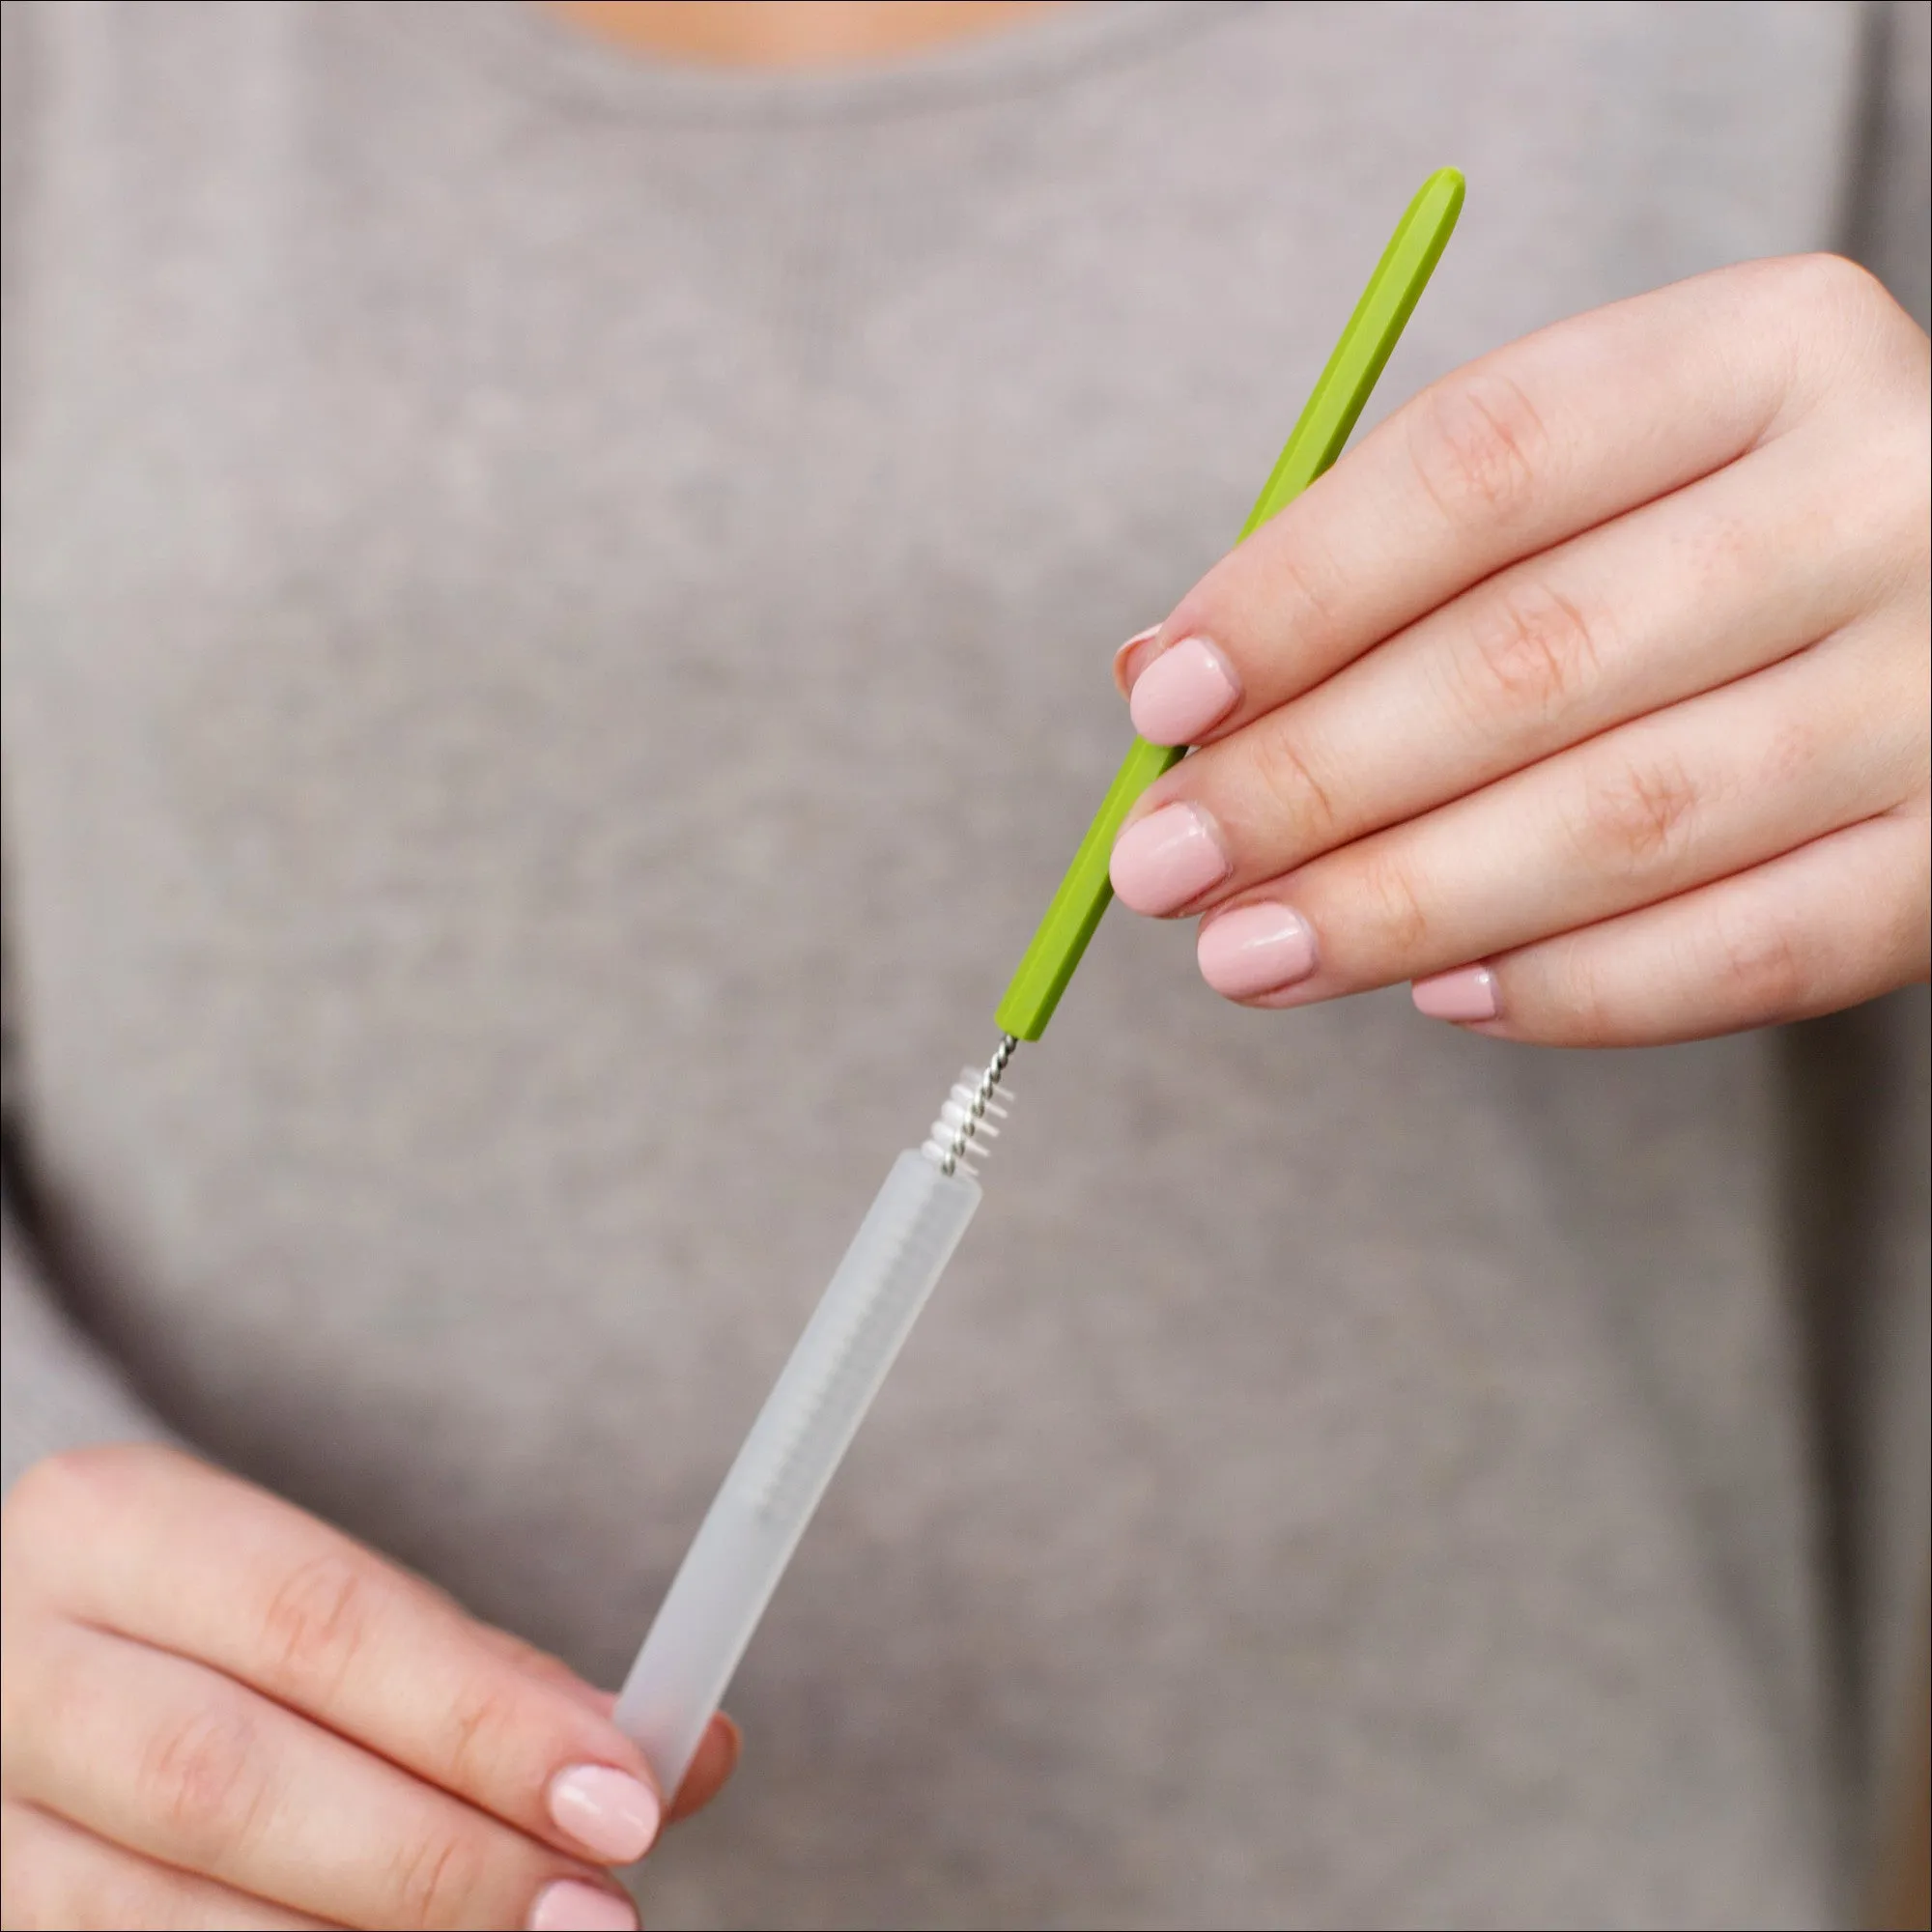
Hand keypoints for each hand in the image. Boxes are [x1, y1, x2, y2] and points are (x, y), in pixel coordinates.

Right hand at [1, 1444, 737, 1929]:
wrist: (29, 1665)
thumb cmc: (223, 1634)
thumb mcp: (327, 1601)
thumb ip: (490, 1676)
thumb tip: (689, 1754)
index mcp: (111, 1526)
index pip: (319, 1618)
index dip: (476, 1715)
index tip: (624, 1790)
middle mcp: (15, 1664)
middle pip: (236, 1780)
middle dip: (436, 1858)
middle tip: (595, 1910)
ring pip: (165, 1914)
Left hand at [1109, 255, 1929, 1043]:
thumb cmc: (1721, 536)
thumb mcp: (1590, 477)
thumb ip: (1390, 552)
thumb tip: (1166, 679)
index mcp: (1765, 350)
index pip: (1483, 465)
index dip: (1299, 593)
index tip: (1165, 697)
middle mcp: (1886, 495)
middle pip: (1534, 657)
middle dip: (1310, 782)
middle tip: (1162, 865)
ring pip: (1625, 821)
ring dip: (1401, 906)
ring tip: (1248, 952)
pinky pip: (1749, 954)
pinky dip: (1571, 990)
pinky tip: (1441, 994)